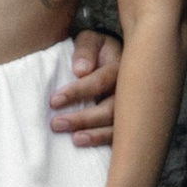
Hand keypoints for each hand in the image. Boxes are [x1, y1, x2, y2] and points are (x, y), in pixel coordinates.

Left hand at [50, 26, 122, 149]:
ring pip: (117, 126)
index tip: (54, 101)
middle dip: (84, 118)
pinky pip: (120, 136)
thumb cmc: (99, 50)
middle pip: (111, 108)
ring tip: (74, 140)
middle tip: (56, 124)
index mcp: (120, 67)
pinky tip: (88, 145)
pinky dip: (104, 142)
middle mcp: (129, 90)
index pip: (100, 81)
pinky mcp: (129, 122)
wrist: (117, 59)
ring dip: (95, 135)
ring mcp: (132, 108)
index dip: (77, 91)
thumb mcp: (91, 40)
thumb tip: (80, 70)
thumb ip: (85, 50)